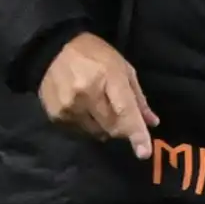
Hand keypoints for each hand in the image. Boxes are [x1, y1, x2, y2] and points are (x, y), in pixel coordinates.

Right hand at [37, 33, 160, 159]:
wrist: (52, 50)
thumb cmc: (95, 55)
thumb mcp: (122, 68)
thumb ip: (138, 97)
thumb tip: (151, 123)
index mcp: (108, 77)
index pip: (125, 111)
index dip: (136, 134)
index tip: (144, 153)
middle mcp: (86, 94)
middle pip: (112, 127)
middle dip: (122, 127)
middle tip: (122, 115)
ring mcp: (69, 107)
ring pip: (97, 132)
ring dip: (104, 126)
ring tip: (99, 106)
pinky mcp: (56, 115)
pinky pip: (80, 131)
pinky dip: (88, 125)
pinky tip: (83, 108)